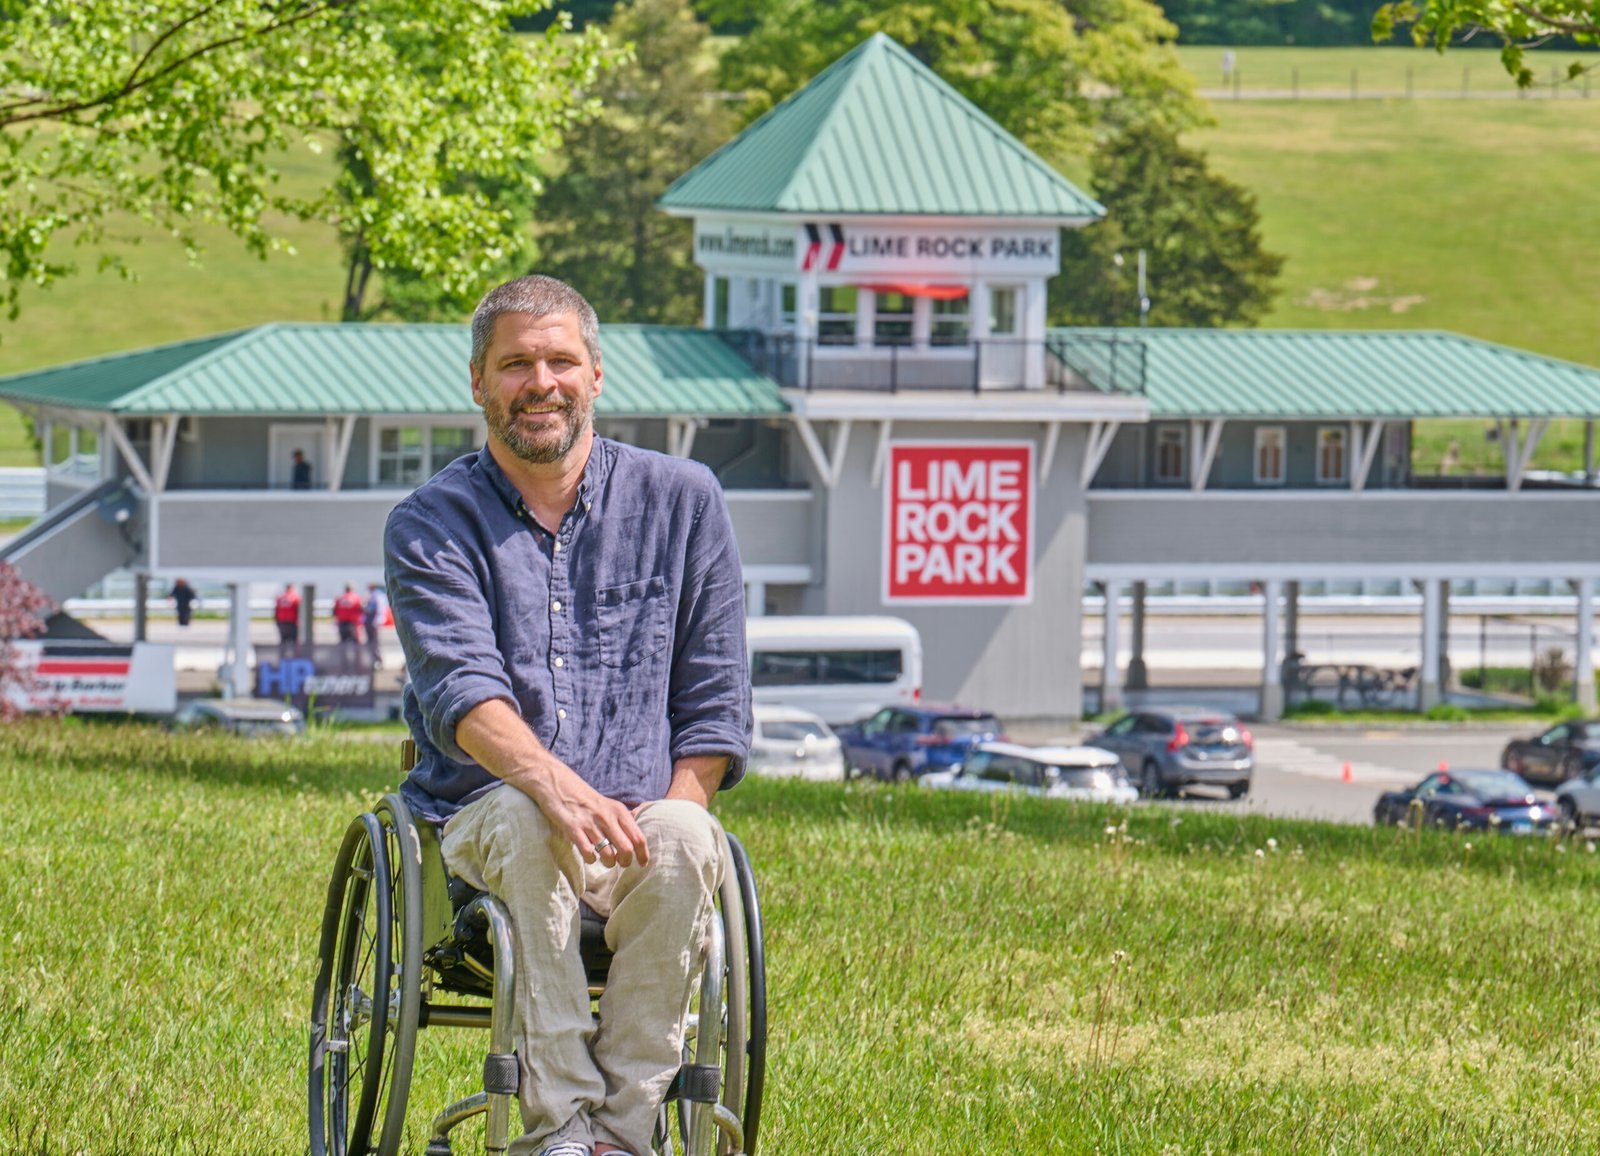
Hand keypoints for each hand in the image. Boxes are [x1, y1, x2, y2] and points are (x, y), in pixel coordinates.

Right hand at [525, 762, 648, 868]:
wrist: (557, 782)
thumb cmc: (585, 797)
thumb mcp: (608, 804)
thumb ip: (622, 818)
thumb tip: (637, 836)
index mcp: (619, 811)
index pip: (638, 838)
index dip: (643, 855)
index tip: (642, 864)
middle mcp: (607, 817)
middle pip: (626, 849)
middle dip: (625, 862)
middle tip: (620, 863)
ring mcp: (590, 823)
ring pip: (608, 855)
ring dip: (608, 863)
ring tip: (604, 860)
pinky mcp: (573, 829)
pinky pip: (588, 853)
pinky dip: (591, 859)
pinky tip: (589, 855)